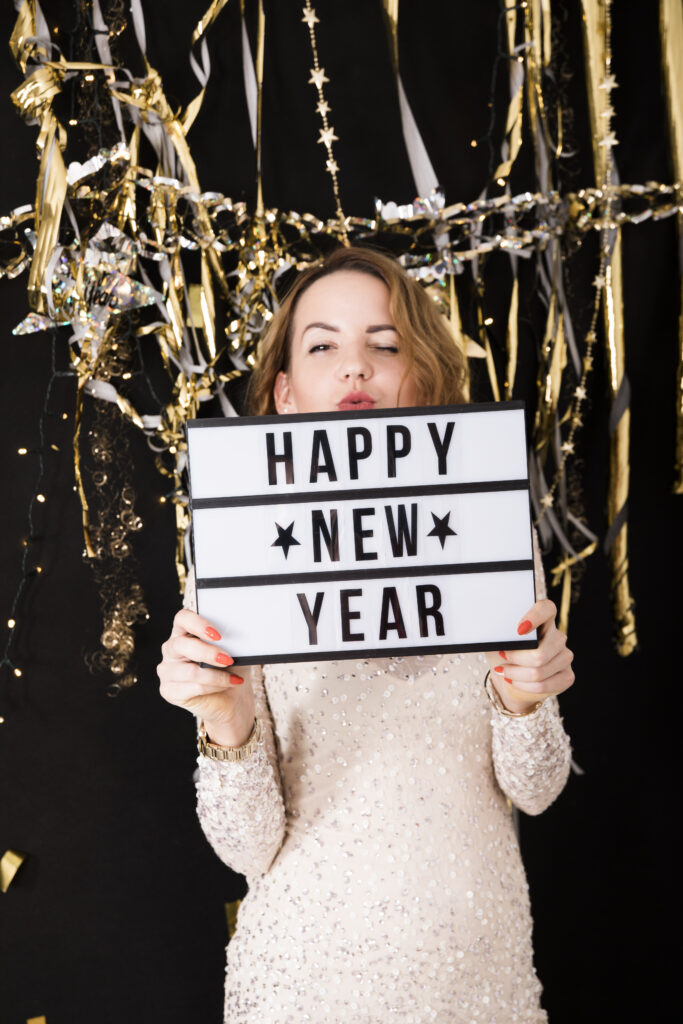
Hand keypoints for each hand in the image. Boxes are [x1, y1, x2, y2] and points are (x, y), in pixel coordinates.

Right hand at [157, 608, 254, 745]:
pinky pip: (193, 687)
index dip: (198, 624)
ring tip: (234, 678)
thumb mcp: (233, 651)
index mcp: (184, 632)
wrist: (232, 698)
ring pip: (191, 671)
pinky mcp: (169, 691)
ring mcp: (167, 671)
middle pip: (182, 644)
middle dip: (208, 653)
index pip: (182, 618)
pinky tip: (226, 686)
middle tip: (228, 659)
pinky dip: (214, 687)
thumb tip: (240, 636)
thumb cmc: (230, 669)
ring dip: (217, 675)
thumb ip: (230, 641)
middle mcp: (171, 650)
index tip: (218, 635)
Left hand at [486, 599, 574, 713]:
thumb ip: (500, 634)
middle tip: (502, 657)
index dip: (535, 617)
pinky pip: (544, 685)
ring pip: (540, 671)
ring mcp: (565, 656)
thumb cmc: (504, 653)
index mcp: (543, 620)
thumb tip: (493, 634)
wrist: (510, 677)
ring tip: (503, 671)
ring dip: (516, 674)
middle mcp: (557, 637)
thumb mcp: (498, 640)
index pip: (546, 609)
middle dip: (516, 659)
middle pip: (540, 653)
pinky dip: (523, 685)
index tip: (519, 630)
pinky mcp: (567, 676)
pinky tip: (513, 680)